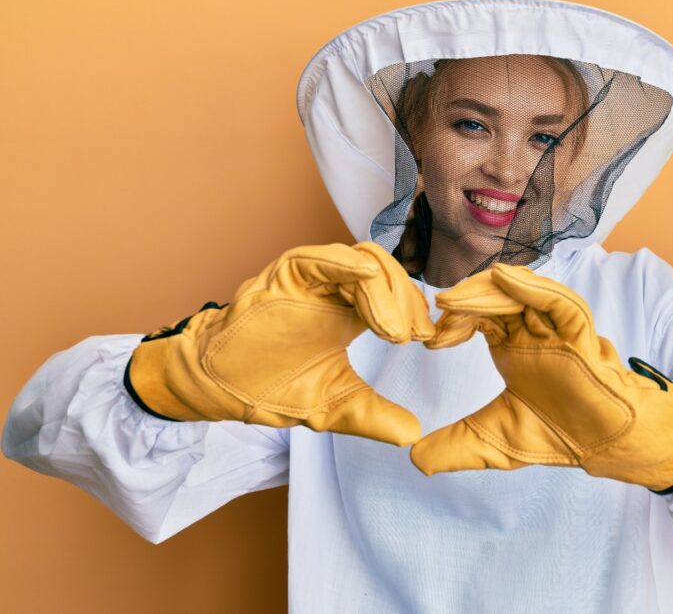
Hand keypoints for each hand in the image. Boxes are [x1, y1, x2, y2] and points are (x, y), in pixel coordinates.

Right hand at [126, 242, 432, 444]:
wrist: (220, 388)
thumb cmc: (272, 387)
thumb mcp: (334, 405)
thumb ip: (373, 415)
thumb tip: (413, 435)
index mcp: (352, 310)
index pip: (396, 295)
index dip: (414, 312)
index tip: (430, 340)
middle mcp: (335, 287)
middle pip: (386, 274)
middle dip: (406, 302)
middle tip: (416, 334)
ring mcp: (311, 278)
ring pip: (361, 263)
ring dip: (385, 292)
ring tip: (394, 329)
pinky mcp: (285, 275)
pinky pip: (320, 259)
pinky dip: (346, 264)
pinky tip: (367, 279)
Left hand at [410, 264, 672, 491]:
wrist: (602, 447)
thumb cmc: (557, 435)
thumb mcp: (492, 442)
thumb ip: (455, 447)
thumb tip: (414, 461)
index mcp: (512, 347)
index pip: (477, 318)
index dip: (453, 323)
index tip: (430, 341)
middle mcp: (533, 331)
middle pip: (495, 298)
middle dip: (464, 301)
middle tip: (437, 311)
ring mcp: (557, 329)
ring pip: (521, 293)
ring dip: (487, 291)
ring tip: (456, 300)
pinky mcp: (580, 335)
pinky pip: (557, 301)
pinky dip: (531, 287)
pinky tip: (503, 277)